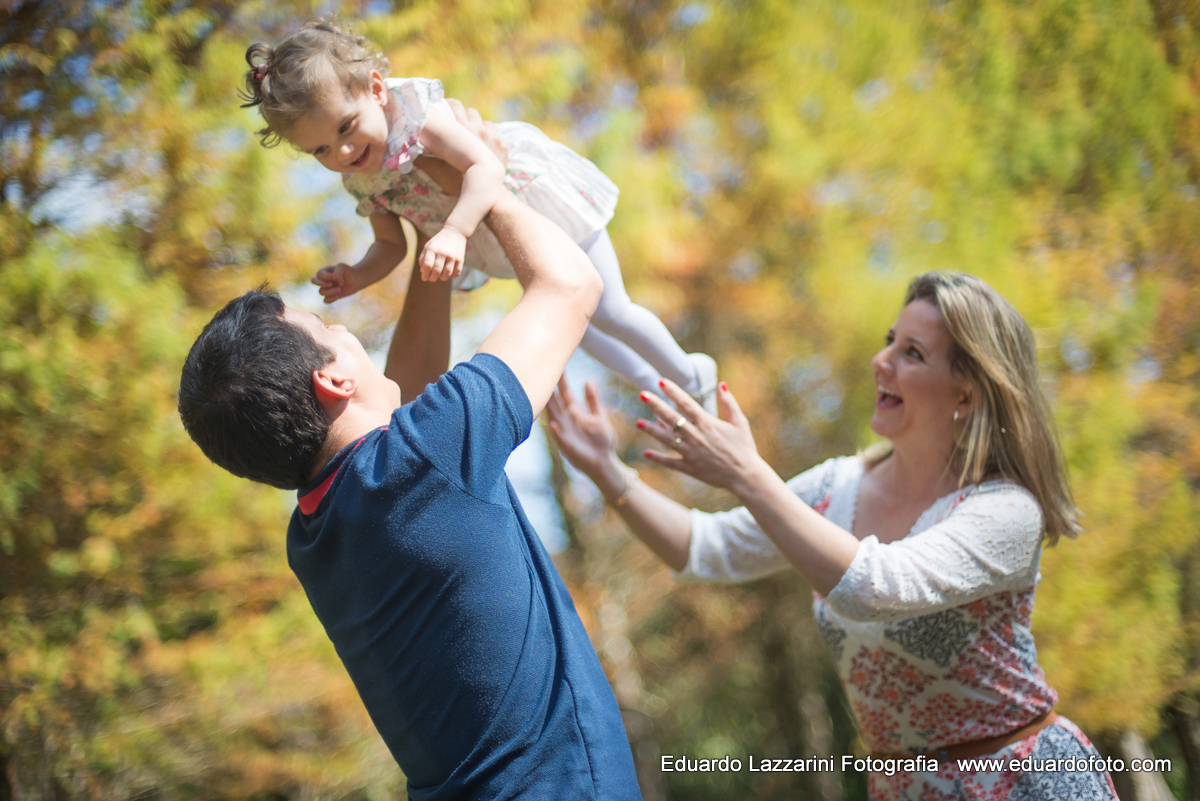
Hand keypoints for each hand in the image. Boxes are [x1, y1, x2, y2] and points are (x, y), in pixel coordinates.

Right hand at [311, 262, 361, 302]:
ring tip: (340, 289)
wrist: (356, 280)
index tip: (335, 277)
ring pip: (321, 292)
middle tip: (331, 284)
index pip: (319, 274)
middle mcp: (324, 280)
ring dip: (330, 291)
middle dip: (321, 283)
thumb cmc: (348, 272)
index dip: (326, 277)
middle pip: (314, 281)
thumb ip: (337, 273)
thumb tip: (336, 283)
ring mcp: (327, 288)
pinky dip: (330, 299)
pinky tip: (338, 296)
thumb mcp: (343, 267)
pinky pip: (325, 300)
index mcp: (325, 271)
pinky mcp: (331, 296)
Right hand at [414, 100, 508, 196]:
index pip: (455, 105)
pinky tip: (485, 146)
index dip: (448, 104)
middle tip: (458, 124)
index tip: (445, 108)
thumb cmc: (459, 183)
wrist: (486, 193)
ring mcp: (493, 136)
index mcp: (462, 129)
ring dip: (478, 125)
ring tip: (472, 136)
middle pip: (470, 111)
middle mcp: (479, 128)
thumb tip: (408, 150)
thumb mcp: (437, 170)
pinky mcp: (503, 145)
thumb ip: (423, 158)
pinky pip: (496, 133)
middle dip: (463, 115)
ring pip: (484, 122)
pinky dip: (490, 137)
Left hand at [419, 226, 465, 281]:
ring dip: (442, 278)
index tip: (424, 278)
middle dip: (432, 278)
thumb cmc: (438, 243)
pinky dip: (452, 276)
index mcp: (432, 249)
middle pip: (436, 271)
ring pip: (447, 274)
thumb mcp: (428, 247)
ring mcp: (452, 256)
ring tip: (441, 276)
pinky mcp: (460, 259)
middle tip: (432, 279)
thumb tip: (422, 272)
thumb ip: (423, 259)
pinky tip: (449, 273)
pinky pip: (456, 273)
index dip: (425, 274)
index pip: (427, 265)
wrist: (454, 233)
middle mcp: (442, 253)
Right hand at [546, 376, 618, 479]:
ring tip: (540, 393)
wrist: (604, 462)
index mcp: (574, 412)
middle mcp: (566, 420)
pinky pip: (560, 437)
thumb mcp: (599, 416)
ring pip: (553, 416)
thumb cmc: (602, 440)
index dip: (561, 381)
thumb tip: (588, 380)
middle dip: (549, 389)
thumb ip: (593, 400)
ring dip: (547, 407)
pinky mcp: (567, 446)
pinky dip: (556, 431)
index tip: (557, 365)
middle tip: (542, 374)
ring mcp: (564, 432)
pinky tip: (552, 424)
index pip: (564, 393)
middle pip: (555, 401)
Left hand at [638, 379, 765, 494]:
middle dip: (655, 405)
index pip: (686, 403)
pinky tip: (646, 453)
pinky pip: (671, 462)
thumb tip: (722, 383)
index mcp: (707, 423)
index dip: (672, 391)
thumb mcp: (740, 422)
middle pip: (671, 417)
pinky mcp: (690, 468)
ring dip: (651, 430)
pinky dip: (659, 458)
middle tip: (642, 394)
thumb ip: (729, 403)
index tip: (661, 381)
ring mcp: (691, 452)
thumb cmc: (744, 448)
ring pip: (666, 439)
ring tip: (638, 422)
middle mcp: (696, 436)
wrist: (746, 476)